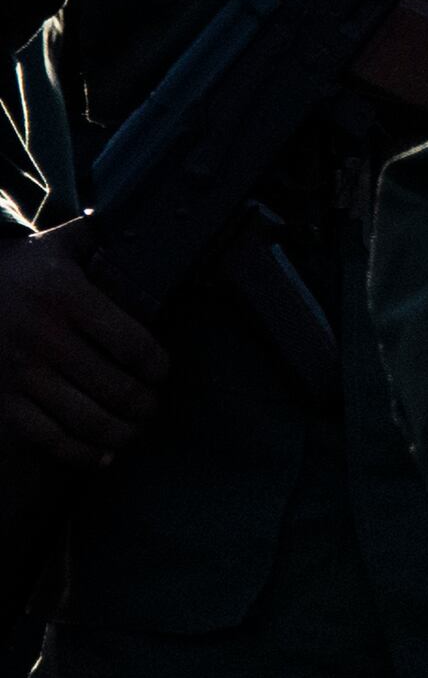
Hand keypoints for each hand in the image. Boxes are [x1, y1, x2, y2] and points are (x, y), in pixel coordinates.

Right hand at [0, 221, 162, 466]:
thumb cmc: (19, 269)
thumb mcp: (59, 244)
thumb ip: (104, 235)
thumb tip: (160, 222)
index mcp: (64, 296)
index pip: (132, 343)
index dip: (158, 366)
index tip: (162, 372)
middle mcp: (42, 337)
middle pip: (115, 388)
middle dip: (144, 404)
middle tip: (152, 405)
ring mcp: (18, 373)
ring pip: (86, 419)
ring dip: (121, 432)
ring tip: (134, 429)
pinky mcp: (0, 400)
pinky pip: (47, 439)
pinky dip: (81, 453)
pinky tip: (102, 454)